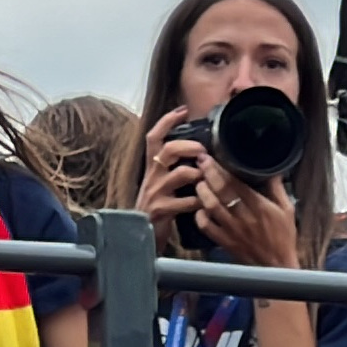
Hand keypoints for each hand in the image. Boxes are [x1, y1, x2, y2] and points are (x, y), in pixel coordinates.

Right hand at [134, 109, 204, 225]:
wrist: (138, 236)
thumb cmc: (156, 208)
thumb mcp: (159, 184)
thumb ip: (172, 168)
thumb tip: (196, 152)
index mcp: (152, 167)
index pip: (154, 136)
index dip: (167, 121)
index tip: (184, 110)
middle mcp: (152, 176)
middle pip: (168, 149)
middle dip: (190, 146)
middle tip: (204, 150)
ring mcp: (156, 193)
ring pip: (180, 174)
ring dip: (199, 174)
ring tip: (208, 178)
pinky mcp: (162, 210)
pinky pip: (186, 201)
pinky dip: (199, 201)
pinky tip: (206, 203)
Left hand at [192, 160, 298, 270]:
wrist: (277, 267)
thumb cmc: (284, 238)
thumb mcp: (287, 210)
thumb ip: (278, 189)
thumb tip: (273, 170)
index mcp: (259, 206)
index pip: (236, 183)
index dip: (221, 169)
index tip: (211, 158)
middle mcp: (243, 216)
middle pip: (221, 192)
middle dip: (208, 174)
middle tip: (200, 162)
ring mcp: (232, 230)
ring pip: (212, 207)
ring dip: (203, 193)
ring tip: (198, 182)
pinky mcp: (225, 242)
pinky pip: (207, 228)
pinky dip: (200, 217)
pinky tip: (199, 209)